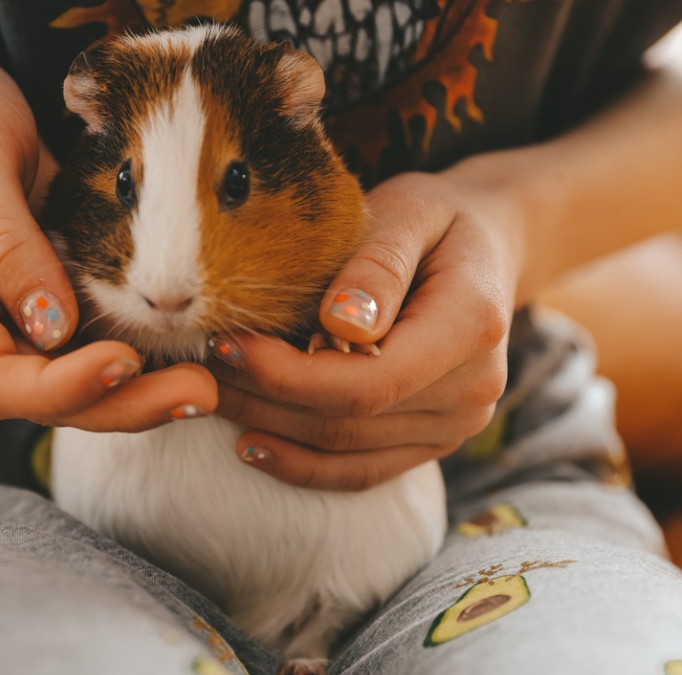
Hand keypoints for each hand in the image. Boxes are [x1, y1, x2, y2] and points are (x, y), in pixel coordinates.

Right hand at [0, 34, 214, 430]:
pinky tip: (192, 358)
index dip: (57, 387)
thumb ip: (3, 238)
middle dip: (116, 406)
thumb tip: (53, 326)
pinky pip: (89, 350)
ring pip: (71, 387)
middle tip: (196, 393)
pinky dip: (139, 362)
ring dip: (137, 396)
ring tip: (204, 388)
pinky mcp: (46, 301)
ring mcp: (10, 316)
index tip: (124, 361)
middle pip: (38, 400)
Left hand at [210, 169, 518, 489]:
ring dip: (270, 429)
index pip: (368, 381)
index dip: (288, 375)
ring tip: (210, 398)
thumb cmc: (435, 219)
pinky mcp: (432, 441)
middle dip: (263, 400)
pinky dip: (302, 464)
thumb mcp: (409, 212)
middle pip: (349, 421)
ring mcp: (455, 424)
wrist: (483, 246)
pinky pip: (362, 470)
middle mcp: (472, 390)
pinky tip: (249, 445)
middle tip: (198, 371)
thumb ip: (377, 265)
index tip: (226, 346)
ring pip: (346, 452)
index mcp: (471, 327)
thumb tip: (341, 325)